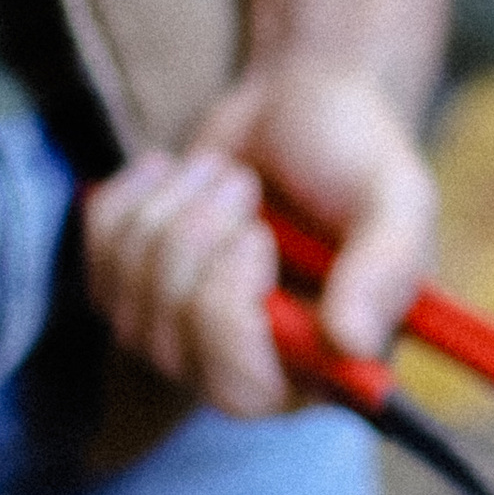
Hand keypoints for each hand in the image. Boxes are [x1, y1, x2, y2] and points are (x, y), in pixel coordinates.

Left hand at [80, 61, 436, 418]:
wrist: (301, 102)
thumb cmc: (358, 154)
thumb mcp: (397, 200)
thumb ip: (387, 269)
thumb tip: (352, 344)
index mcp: (322, 366)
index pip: (242, 392)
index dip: (227, 316)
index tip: (257, 236)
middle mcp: (252, 367)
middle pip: (171, 349)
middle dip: (189, 251)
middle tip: (240, 182)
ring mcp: (185, 335)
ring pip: (127, 306)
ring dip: (169, 214)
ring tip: (223, 171)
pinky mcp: (136, 290)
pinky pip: (96, 263)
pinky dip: (130, 200)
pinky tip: (173, 172)